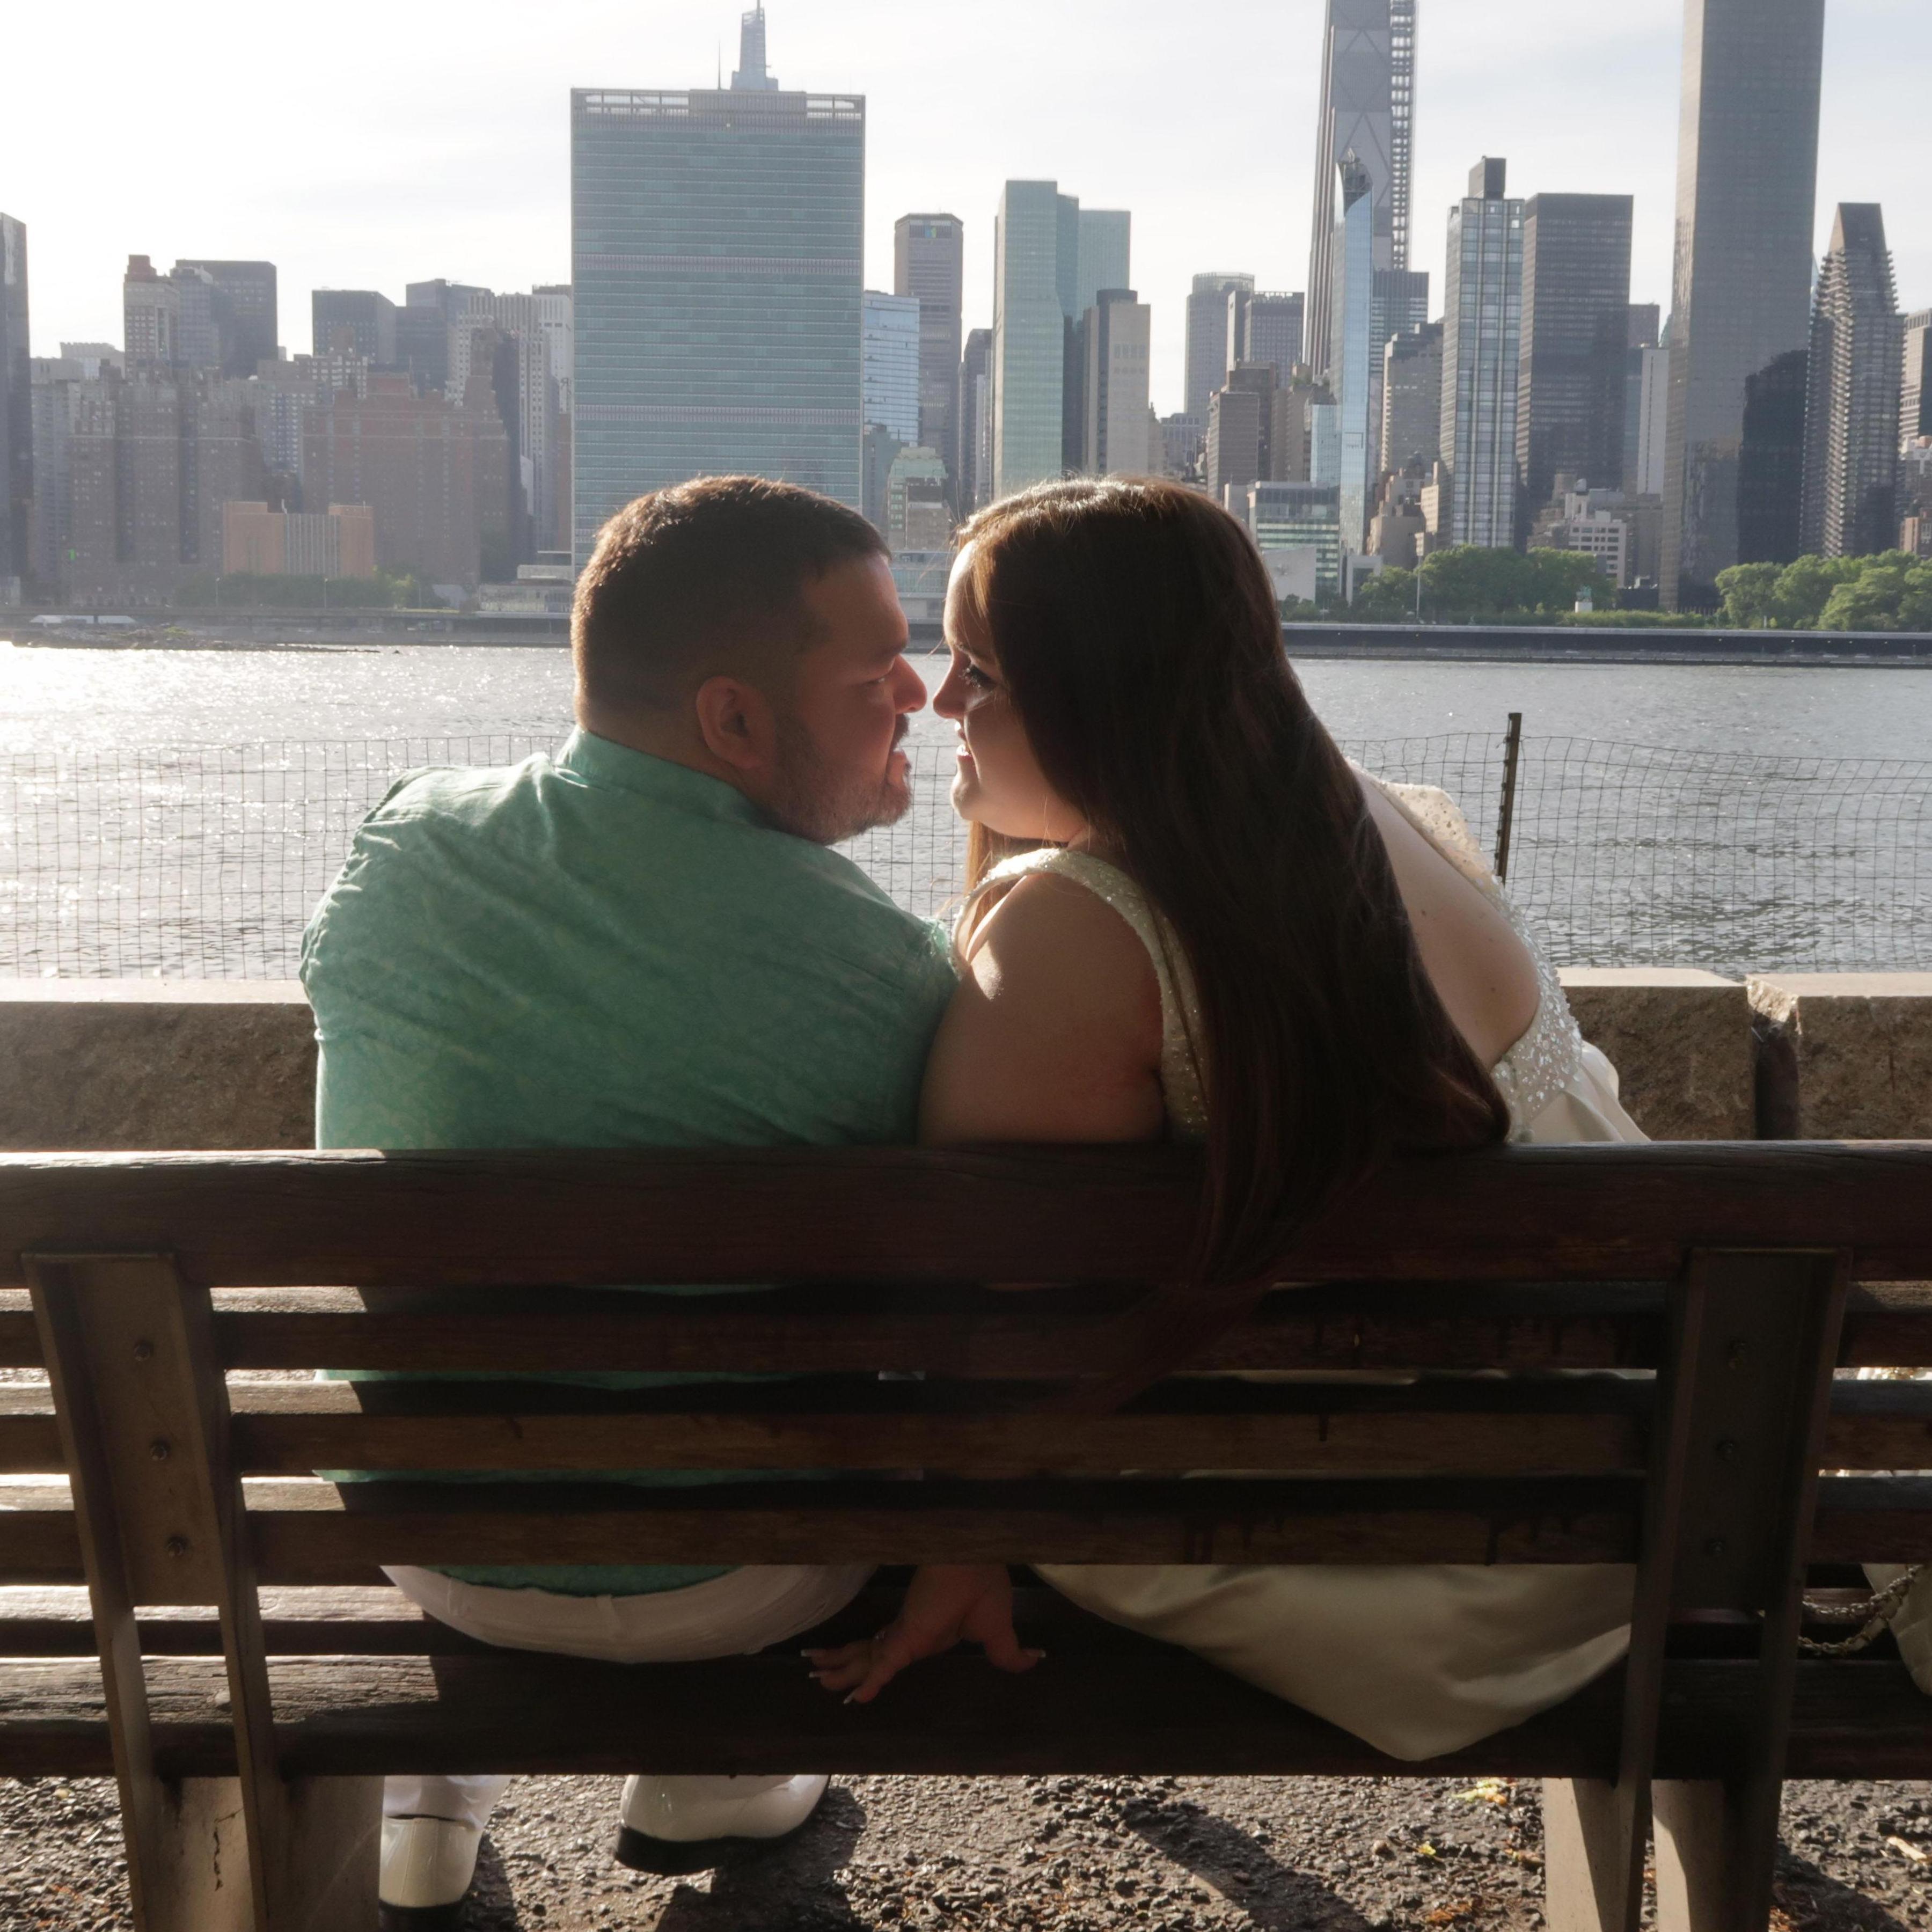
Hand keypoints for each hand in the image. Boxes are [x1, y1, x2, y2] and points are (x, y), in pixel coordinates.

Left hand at [804, 1564, 1044, 1704]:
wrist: (978, 1559)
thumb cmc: (985, 1587)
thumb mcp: (999, 1632)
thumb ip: (1009, 1654)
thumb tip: (1035, 1662)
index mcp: (928, 1637)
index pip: (893, 1653)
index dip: (874, 1666)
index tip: (857, 1677)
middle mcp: (910, 1636)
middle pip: (871, 1655)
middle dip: (846, 1668)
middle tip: (819, 1677)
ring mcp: (906, 1634)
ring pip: (867, 1657)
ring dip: (844, 1670)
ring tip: (817, 1679)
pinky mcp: (909, 1635)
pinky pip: (886, 1663)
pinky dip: (871, 1681)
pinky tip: (857, 1699)